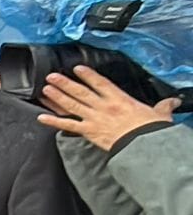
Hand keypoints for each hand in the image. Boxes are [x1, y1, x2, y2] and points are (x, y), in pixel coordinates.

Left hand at [37, 66, 179, 151]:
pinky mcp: (88, 132)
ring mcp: (93, 118)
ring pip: (71, 104)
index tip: (78, 68)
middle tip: (52, 76)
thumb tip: (172, 103)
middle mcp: (103, 106)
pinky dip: (53, 122)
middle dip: (65, 83)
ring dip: (56, 96)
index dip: (88, 75)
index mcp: (119, 99)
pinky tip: (41, 117)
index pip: (100, 83)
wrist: (143, 145)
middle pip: (80, 91)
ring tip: (45, 89)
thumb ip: (163, 107)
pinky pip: (67, 126)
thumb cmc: (150, 130)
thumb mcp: (159, 114)